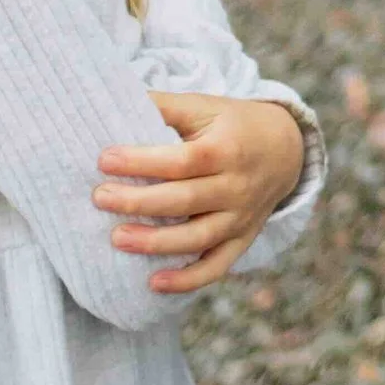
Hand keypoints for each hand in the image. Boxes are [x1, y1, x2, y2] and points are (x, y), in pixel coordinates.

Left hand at [95, 89, 307, 294]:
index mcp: (227, 149)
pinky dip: (188, 280)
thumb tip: (112, 100)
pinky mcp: (241, 240)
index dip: (142, 162)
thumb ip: (164, 106)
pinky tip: (154, 283)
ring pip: (199, 237)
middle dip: (139, 201)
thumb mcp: (204, 106)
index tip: (104, 160)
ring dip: (157, 243)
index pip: (182, 160)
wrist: (285, 149)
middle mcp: (237, 187)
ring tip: (118, 239)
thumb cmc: (231, 125)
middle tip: (99, 198)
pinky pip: (216, 266)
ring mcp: (241, 217)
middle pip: (186, 200)